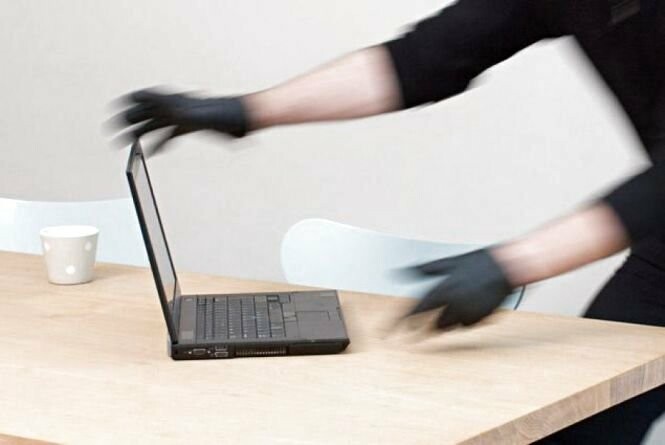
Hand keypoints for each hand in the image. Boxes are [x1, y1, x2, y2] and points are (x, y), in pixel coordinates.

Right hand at [116, 88, 248, 153]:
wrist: (242, 116)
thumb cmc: (225, 115)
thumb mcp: (203, 116)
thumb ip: (184, 115)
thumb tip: (169, 114)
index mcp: (175, 103)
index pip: (145, 99)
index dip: (128, 105)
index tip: (114, 112)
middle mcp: (175, 107)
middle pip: (145, 113)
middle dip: (127, 121)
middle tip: (111, 131)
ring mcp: (181, 117)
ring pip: (153, 124)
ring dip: (138, 133)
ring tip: (124, 143)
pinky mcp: (188, 127)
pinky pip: (168, 134)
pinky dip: (158, 143)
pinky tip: (151, 153)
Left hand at [404, 248, 513, 329]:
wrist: (508, 267)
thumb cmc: (478, 263)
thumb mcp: (448, 262)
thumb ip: (424, 269)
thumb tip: (401, 271)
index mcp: (441, 289)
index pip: (414, 311)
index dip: (399, 323)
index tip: (387, 334)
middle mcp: (452, 303)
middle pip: (433, 325)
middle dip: (429, 325)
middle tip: (431, 319)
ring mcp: (467, 313)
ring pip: (450, 326)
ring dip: (450, 320)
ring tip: (462, 301)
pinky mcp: (480, 319)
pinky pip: (467, 325)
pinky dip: (468, 318)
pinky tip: (476, 304)